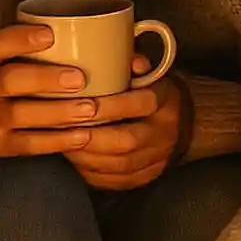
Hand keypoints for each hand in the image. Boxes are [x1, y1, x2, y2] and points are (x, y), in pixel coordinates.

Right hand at [0, 25, 165, 160]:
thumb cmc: (24, 80)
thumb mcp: (31, 61)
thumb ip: (72, 51)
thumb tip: (136, 62)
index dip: (21, 38)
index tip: (51, 34)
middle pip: (9, 80)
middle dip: (45, 78)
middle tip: (80, 78)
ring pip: (19, 114)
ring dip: (56, 112)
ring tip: (89, 110)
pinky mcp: (1, 145)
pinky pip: (28, 144)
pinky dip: (56, 140)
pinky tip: (82, 136)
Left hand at [63, 73, 184, 190]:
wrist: (180, 125)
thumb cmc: (152, 92)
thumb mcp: (148, 72)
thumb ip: (134, 64)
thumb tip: (128, 59)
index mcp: (166, 103)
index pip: (142, 104)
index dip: (111, 105)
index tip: (83, 102)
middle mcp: (164, 134)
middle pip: (127, 140)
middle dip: (91, 136)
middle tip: (63, 127)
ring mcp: (156, 159)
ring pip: (119, 164)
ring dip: (86, 155)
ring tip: (61, 142)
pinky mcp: (144, 178)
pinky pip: (116, 181)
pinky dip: (91, 171)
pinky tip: (74, 159)